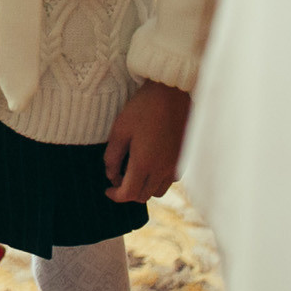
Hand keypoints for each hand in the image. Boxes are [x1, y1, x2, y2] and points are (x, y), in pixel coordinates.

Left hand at [103, 80, 191, 201]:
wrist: (172, 94)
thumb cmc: (143, 108)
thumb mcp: (120, 129)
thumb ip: (112, 156)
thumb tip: (110, 175)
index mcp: (144, 164)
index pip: (128, 194)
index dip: (115, 196)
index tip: (107, 190)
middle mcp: (162, 170)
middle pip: (143, 196)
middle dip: (128, 192)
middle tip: (118, 177)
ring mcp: (175, 166)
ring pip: (158, 191)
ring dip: (144, 187)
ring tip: (134, 172)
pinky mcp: (183, 159)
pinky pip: (169, 180)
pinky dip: (158, 180)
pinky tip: (151, 164)